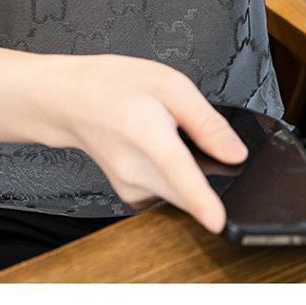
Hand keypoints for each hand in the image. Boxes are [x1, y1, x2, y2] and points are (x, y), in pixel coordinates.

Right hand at [50, 53, 248, 233]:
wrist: (69, 101)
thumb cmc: (112, 85)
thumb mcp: (168, 83)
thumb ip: (206, 120)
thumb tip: (235, 152)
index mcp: (147, 133)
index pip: (177, 172)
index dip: (200, 199)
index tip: (218, 221)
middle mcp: (136, 170)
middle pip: (189, 189)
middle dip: (207, 173)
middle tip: (189, 133)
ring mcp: (131, 187)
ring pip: (180, 193)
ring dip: (189, 173)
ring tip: (167, 134)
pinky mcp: (131, 195)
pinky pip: (167, 192)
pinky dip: (173, 176)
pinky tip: (158, 148)